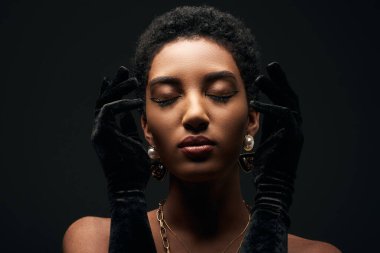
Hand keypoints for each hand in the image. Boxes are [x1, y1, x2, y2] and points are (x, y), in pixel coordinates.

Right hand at [91, 66, 150, 191]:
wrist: (129, 186)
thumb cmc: (133, 167)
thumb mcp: (134, 141)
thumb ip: (129, 127)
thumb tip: (132, 112)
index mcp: (108, 130)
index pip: (108, 105)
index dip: (113, 91)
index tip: (121, 78)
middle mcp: (101, 129)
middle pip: (104, 100)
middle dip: (114, 84)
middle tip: (124, 70)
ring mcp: (99, 131)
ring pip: (104, 102)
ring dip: (118, 89)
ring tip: (133, 81)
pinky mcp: (102, 134)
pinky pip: (108, 111)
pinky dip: (122, 104)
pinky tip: (136, 102)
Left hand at [250, 62, 303, 218]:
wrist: (274, 185)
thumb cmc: (265, 165)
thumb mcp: (262, 140)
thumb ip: (260, 126)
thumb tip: (250, 113)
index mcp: (285, 126)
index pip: (283, 100)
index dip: (276, 86)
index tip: (266, 73)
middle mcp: (293, 125)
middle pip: (290, 96)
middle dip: (281, 80)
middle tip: (272, 65)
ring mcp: (296, 130)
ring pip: (289, 102)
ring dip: (275, 89)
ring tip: (261, 78)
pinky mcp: (293, 137)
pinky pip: (284, 116)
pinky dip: (270, 108)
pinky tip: (256, 102)